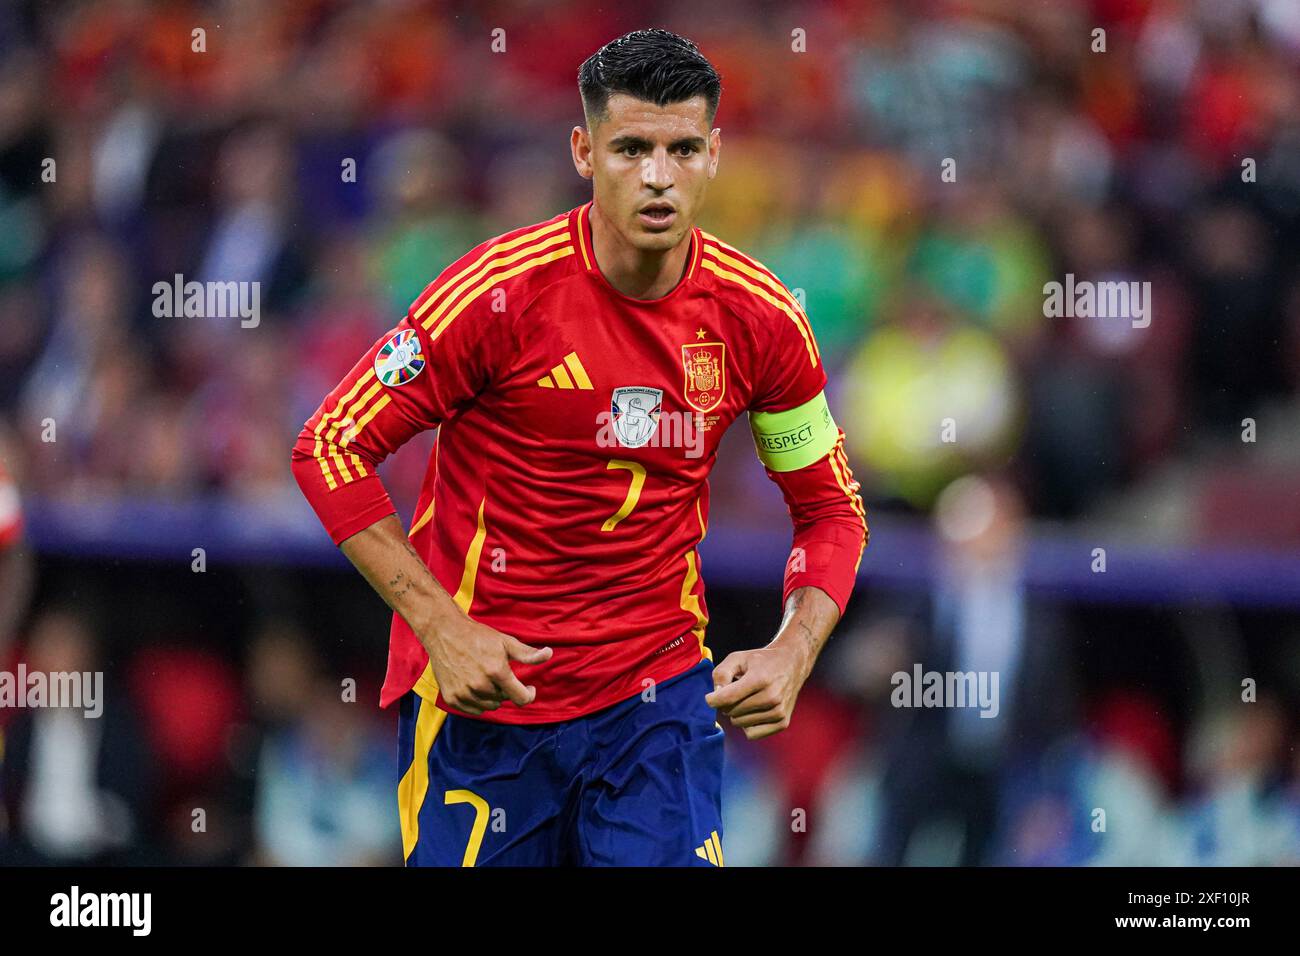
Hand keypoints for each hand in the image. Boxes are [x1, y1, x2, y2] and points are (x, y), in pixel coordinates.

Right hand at [422, 617, 551, 715]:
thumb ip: (528, 653)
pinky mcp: (451, 697)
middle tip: (498, 672)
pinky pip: (473, 710)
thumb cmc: (477, 636)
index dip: (529, 694)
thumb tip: (549, 654)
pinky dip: (477, 702)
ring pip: (489, 706)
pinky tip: (474, 685)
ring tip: (486, 677)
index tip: (529, 688)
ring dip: (492, 696)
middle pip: (504, 700)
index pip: (521, 698)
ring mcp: (464, 693)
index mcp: (496, 672)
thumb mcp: (505, 642)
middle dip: (506, 689)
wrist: (444, 632)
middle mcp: (480, 686)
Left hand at [705, 642, 810, 739]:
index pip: (728, 698)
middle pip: (731, 711)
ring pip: (739, 723)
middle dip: (726, 703)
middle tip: (735, 692)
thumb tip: (716, 695)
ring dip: (737, 714)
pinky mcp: (782, 723)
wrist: (792, 663)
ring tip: (746, 699)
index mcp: (760, 679)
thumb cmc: (761, 661)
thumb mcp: (738, 657)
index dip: (713, 700)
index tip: (710, 697)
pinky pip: (752, 734)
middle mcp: (772, 697)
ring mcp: (779, 711)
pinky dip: (747, 725)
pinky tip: (753, 711)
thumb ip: (721, 673)